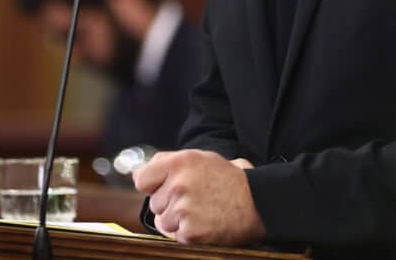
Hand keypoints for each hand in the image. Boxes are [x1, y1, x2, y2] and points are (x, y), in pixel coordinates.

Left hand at [133, 149, 265, 245]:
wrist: (257, 202)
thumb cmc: (228, 180)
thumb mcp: (200, 158)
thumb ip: (167, 162)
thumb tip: (137, 173)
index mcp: (180, 162)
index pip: (142, 179)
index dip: (152, 186)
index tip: (164, 188)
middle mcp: (179, 184)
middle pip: (154, 204)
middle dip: (169, 205)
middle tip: (194, 199)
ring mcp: (184, 208)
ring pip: (163, 222)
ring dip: (178, 221)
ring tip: (202, 211)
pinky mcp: (190, 231)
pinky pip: (176, 236)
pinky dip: (189, 234)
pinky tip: (205, 223)